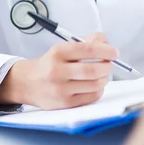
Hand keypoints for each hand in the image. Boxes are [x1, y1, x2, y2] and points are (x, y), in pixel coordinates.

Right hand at [0, 32, 118, 109]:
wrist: (28, 82)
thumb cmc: (51, 63)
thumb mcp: (64, 47)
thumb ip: (86, 42)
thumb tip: (106, 43)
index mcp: (59, 52)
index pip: (88, 49)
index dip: (106, 50)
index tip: (115, 52)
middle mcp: (58, 70)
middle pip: (94, 70)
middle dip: (107, 66)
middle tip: (109, 64)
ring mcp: (61, 89)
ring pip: (95, 84)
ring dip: (104, 78)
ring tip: (101, 74)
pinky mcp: (64, 103)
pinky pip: (91, 97)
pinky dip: (98, 90)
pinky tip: (94, 85)